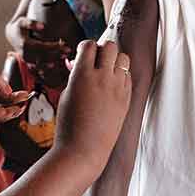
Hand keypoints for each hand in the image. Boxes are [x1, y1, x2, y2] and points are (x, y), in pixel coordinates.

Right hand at [7, 17, 72, 72]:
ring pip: (41, 64)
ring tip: (64, 58)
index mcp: (23, 44)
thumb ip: (31, 23)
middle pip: (42, 56)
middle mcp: (24, 54)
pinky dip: (47, 68)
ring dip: (53, 61)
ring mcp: (26, 60)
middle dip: (55, 54)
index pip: (40, 46)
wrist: (12, 35)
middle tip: (68, 51)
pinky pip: (38, 68)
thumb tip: (42, 26)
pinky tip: (56, 66)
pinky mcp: (28, 63)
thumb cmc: (20, 26)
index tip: (63, 43)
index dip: (52, 47)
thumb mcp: (22, 22)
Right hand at [53, 40, 132, 172]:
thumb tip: (79, 62)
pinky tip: (111, 86)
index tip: (82, 55)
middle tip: (95, 61)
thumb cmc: (69, 124)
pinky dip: (121, 76)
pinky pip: (128, 76)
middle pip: (110, 46)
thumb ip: (75, 75)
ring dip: (114, 60)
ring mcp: (117, 88)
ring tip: (105, 72)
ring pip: (124, 58)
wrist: (83, 151)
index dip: (85, 47)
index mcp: (82, 75)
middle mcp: (102, 78)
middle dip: (102, 49)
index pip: (89, 45)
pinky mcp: (127, 99)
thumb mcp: (66, 95)